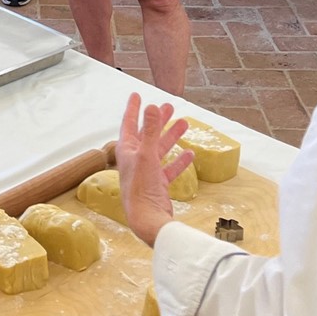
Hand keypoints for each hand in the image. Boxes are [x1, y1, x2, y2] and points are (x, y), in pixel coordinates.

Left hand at [116, 93, 192, 246]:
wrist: (147, 220)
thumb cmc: (142, 188)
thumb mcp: (147, 155)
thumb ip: (151, 130)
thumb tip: (152, 106)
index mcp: (126, 151)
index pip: (128, 124)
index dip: (133, 109)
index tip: (136, 94)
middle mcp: (134, 160)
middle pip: (147, 134)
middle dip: (157, 120)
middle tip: (169, 106)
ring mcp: (146, 173)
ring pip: (160, 150)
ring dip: (171, 137)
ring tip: (184, 123)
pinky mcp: (158, 185)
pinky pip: (169, 169)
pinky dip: (178, 161)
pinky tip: (189, 154)